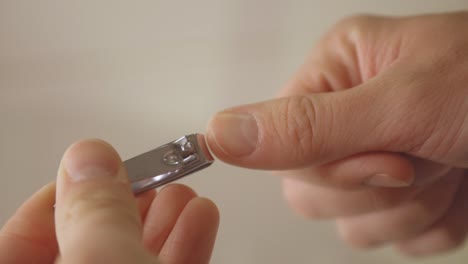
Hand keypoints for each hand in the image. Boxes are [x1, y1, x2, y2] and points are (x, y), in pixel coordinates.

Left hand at [0, 140, 218, 263]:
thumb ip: (94, 210)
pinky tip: (199, 220)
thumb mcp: (102, 263)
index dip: (62, 196)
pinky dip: (184, 248)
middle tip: (151, 176)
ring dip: (164, 222)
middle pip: (88, 244)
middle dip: (128, 203)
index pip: (22, 239)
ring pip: (131, 259)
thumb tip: (89, 158)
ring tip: (185, 193)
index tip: (98, 171)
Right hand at [206, 12, 467, 255]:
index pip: (280, 147)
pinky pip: (393, 238)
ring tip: (452, 164)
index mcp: (334, 75)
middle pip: (310, 192)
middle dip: (374, 190)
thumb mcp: (402, 104)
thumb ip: (305, 126)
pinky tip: (461, 186)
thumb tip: (217, 133)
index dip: (333, 166)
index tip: (388, 154)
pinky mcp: (403, 196)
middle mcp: (345, 117)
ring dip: (412, 208)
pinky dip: (436, 223)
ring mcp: (374, 160)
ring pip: (351, 224)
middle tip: (425, 154)